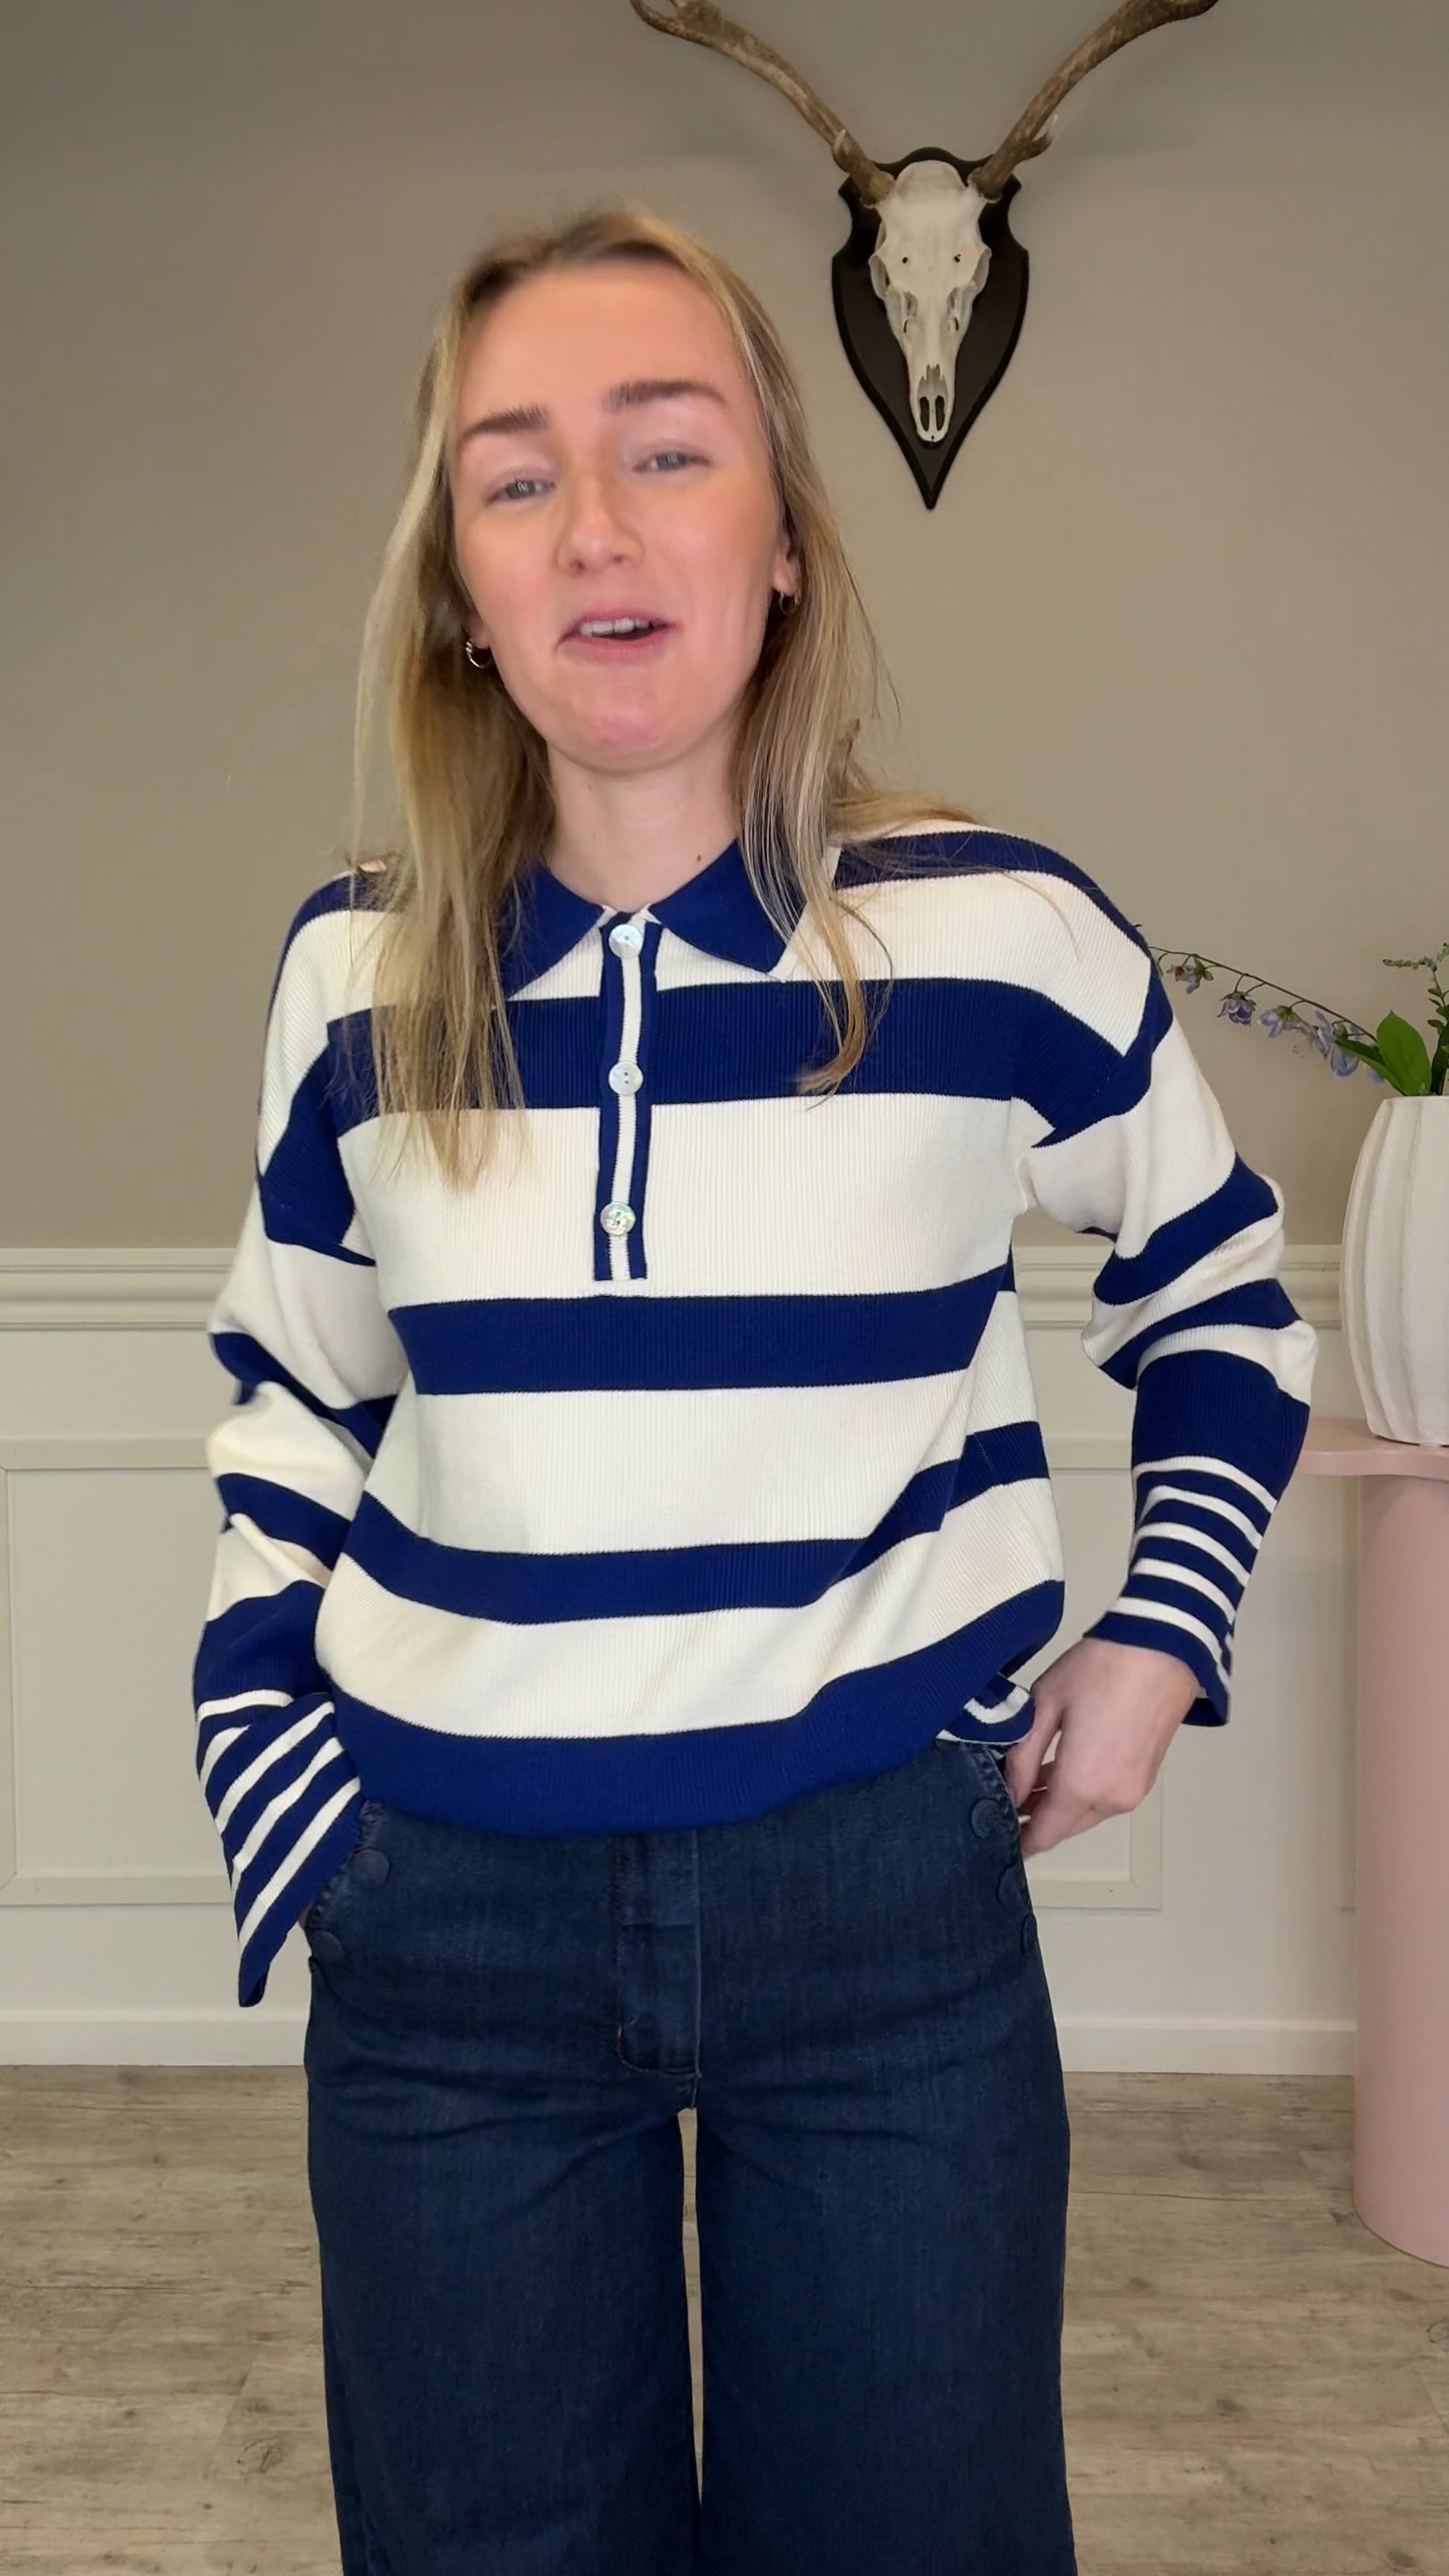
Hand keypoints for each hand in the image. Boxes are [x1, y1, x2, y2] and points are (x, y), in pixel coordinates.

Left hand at [1003, 1637, 1201, 1857]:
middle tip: (1002, 1803)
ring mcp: (1133, 1791)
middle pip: (1066, 1828)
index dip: (1020, 1844)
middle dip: (1035, 1822)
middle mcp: (1111, 1799)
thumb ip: (1023, 1757)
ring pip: (1086, 1815)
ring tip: (1025, 1781)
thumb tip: (1010, 1794)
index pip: (1044, 1834)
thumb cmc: (1098, 1670)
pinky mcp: (1145, 1778)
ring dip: (1057, 1806)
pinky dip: (1081, 1794)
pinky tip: (1058, 1770)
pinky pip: (1105, 1799)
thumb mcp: (1045, 1704)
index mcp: (1083, 1785)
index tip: (996, 1845)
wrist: (1162, 1648)